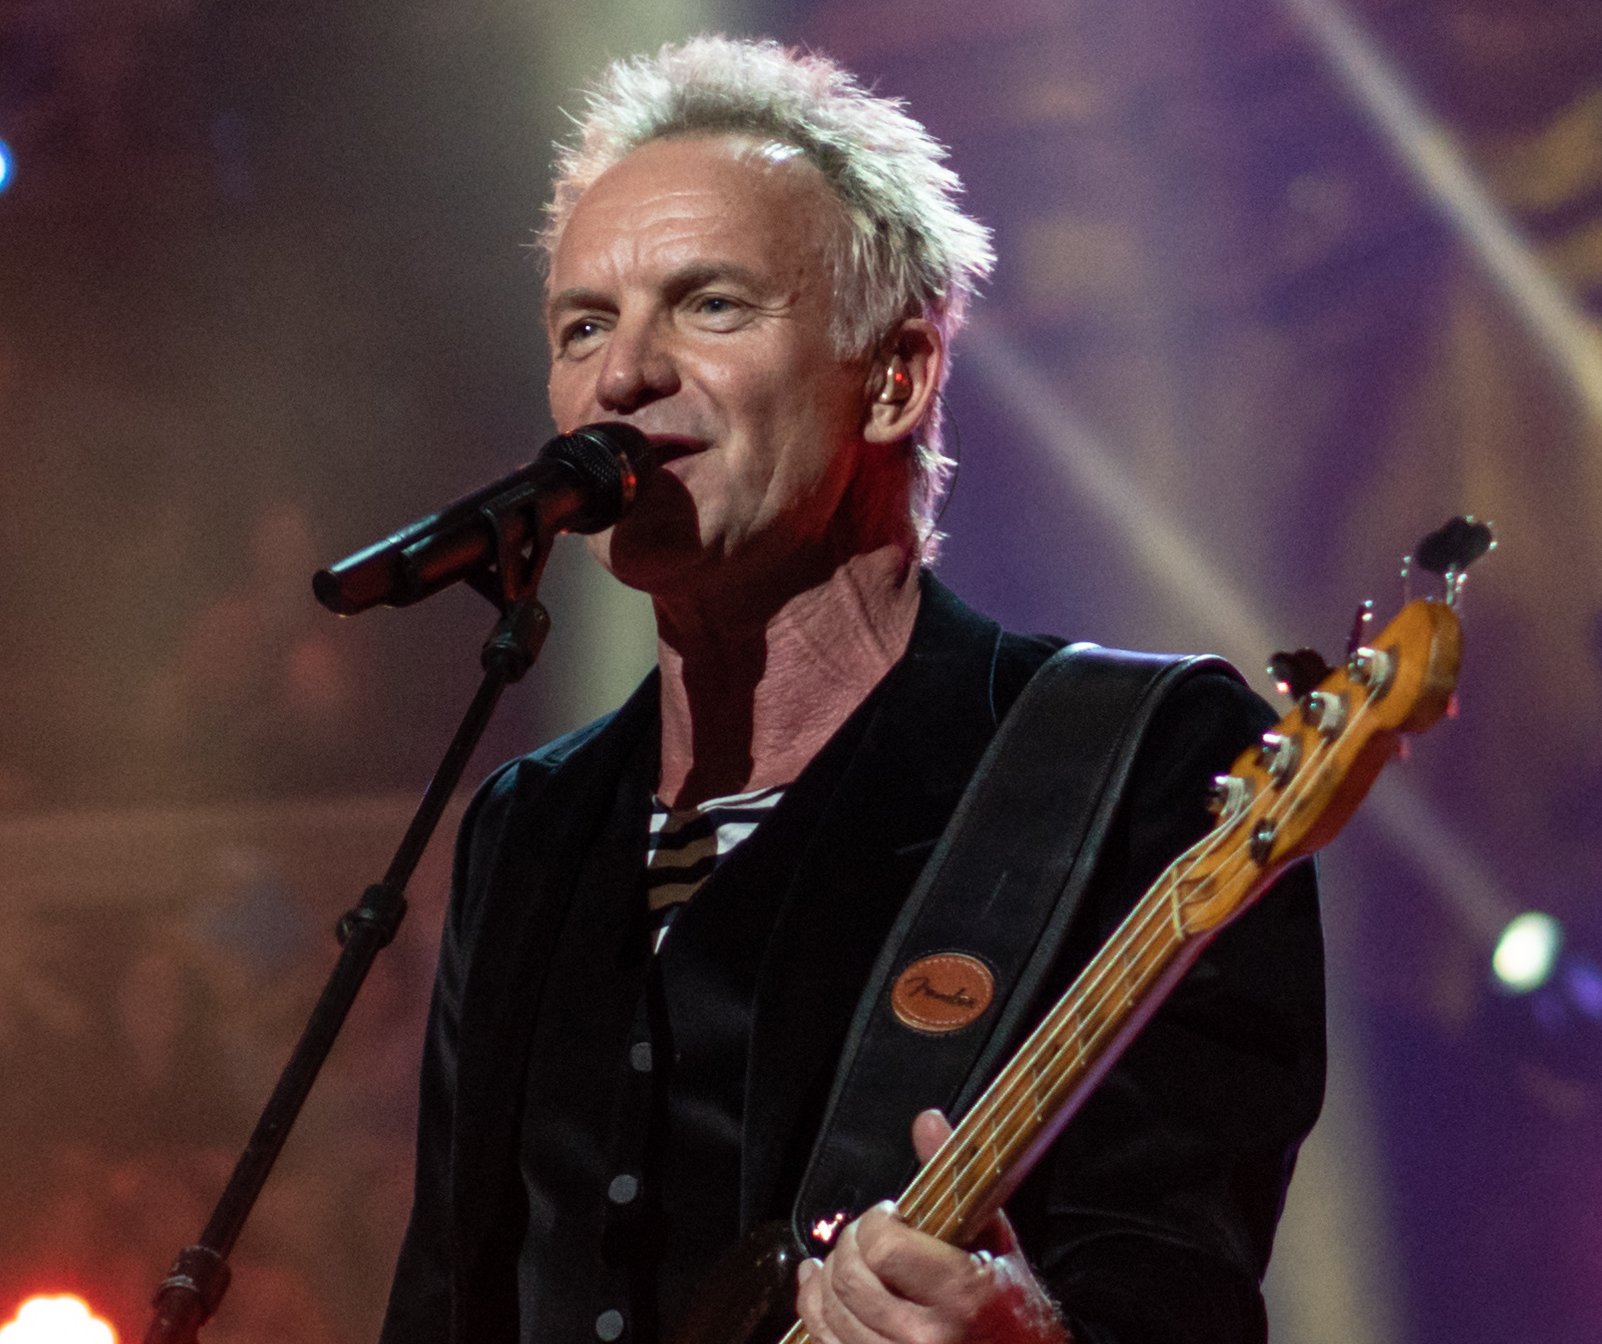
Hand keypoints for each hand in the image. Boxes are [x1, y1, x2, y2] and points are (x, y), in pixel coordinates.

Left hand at [794, 1110, 1072, 1343]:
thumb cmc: (1012, 1307)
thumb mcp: (996, 1239)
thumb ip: (956, 1176)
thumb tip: (926, 1121)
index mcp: (962, 1299)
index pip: (885, 1247)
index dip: (879, 1221)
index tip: (893, 1215)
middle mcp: (926, 1340)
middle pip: (850, 1277)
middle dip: (852, 1243)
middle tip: (872, 1234)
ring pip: (830, 1310)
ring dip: (832, 1275)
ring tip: (854, 1258)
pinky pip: (823, 1340)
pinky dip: (814, 1306)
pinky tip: (819, 1283)